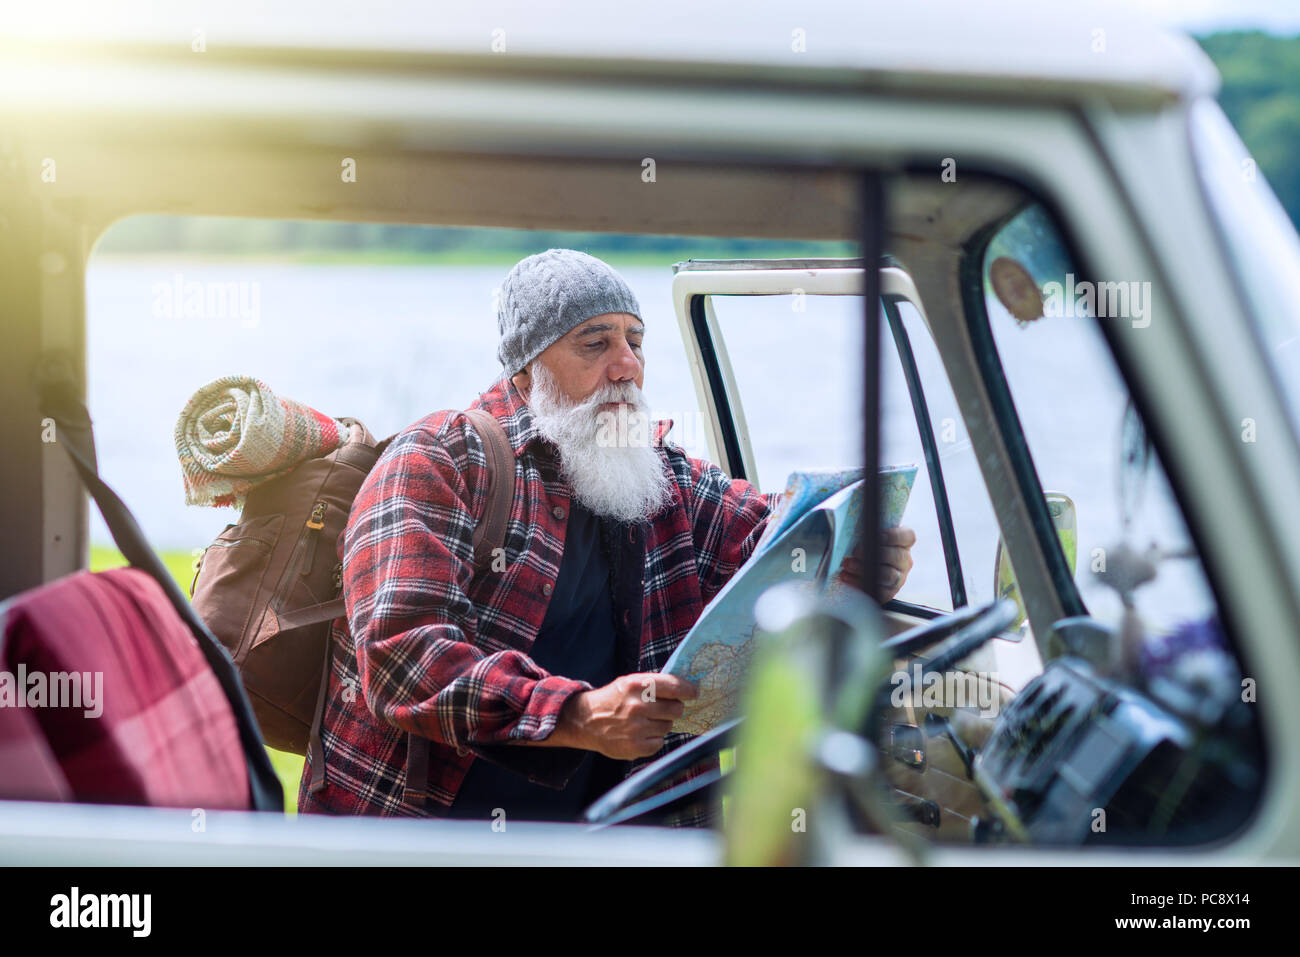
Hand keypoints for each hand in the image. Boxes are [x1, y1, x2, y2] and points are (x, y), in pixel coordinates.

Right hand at [554, 673, 698, 759]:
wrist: (586, 720)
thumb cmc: (614, 699)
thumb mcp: (630, 682)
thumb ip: (654, 684)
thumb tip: (685, 689)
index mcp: (637, 685)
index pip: (674, 686)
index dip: (689, 690)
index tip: (695, 692)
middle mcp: (637, 706)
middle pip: (676, 709)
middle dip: (674, 708)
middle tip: (664, 708)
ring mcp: (636, 728)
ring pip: (668, 726)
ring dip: (662, 723)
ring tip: (646, 720)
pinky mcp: (634, 747)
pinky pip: (659, 742)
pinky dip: (653, 739)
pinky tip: (641, 733)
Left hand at [837, 526, 916, 602]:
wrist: (858, 568)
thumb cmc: (864, 546)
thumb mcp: (868, 535)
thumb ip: (866, 530)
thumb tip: (852, 525)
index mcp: (903, 543)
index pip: (908, 536)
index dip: (895, 535)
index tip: (878, 535)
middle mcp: (904, 561)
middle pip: (898, 556)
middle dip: (875, 552)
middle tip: (855, 551)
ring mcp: (899, 578)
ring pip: (889, 575)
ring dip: (865, 569)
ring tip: (847, 564)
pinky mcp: (888, 593)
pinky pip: (879, 591)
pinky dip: (860, 584)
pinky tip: (846, 577)